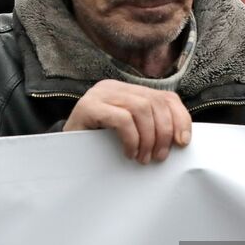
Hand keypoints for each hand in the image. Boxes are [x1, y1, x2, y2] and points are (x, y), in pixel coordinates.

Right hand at [64, 80, 191, 164]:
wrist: (62, 152)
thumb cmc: (98, 145)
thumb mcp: (130, 132)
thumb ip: (151, 127)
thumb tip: (182, 138)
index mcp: (128, 90)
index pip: (165, 96)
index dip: (180, 118)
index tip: (183, 142)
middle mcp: (114, 86)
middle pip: (155, 103)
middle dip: (163, 133)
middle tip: (158, 158)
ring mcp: (100, 94)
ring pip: (141, 109)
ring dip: (148, 138)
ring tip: (143, 158)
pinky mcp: (88, 106)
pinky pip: (121, 119)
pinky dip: (131, 139)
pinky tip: (128, 153)